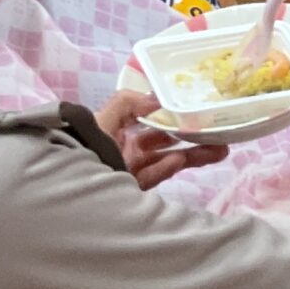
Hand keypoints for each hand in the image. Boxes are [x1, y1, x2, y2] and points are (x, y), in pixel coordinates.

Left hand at [95, 90, 227, 191]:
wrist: (68, 184)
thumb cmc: (83, 145)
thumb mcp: (103, 118)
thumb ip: (128, 103)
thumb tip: (159, 99)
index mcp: (119, 130)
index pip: (151, 121)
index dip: (174, 115)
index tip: (198, 110)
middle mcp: (127, 149)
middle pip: (166, 141)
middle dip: (193, 137)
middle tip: (220, 133)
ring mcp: (133, 171)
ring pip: (169, 159)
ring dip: (194, 154)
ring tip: (221, 150)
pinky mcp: (134, 189)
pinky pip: (155, 176)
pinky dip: (168, 168)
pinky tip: (181, 160)